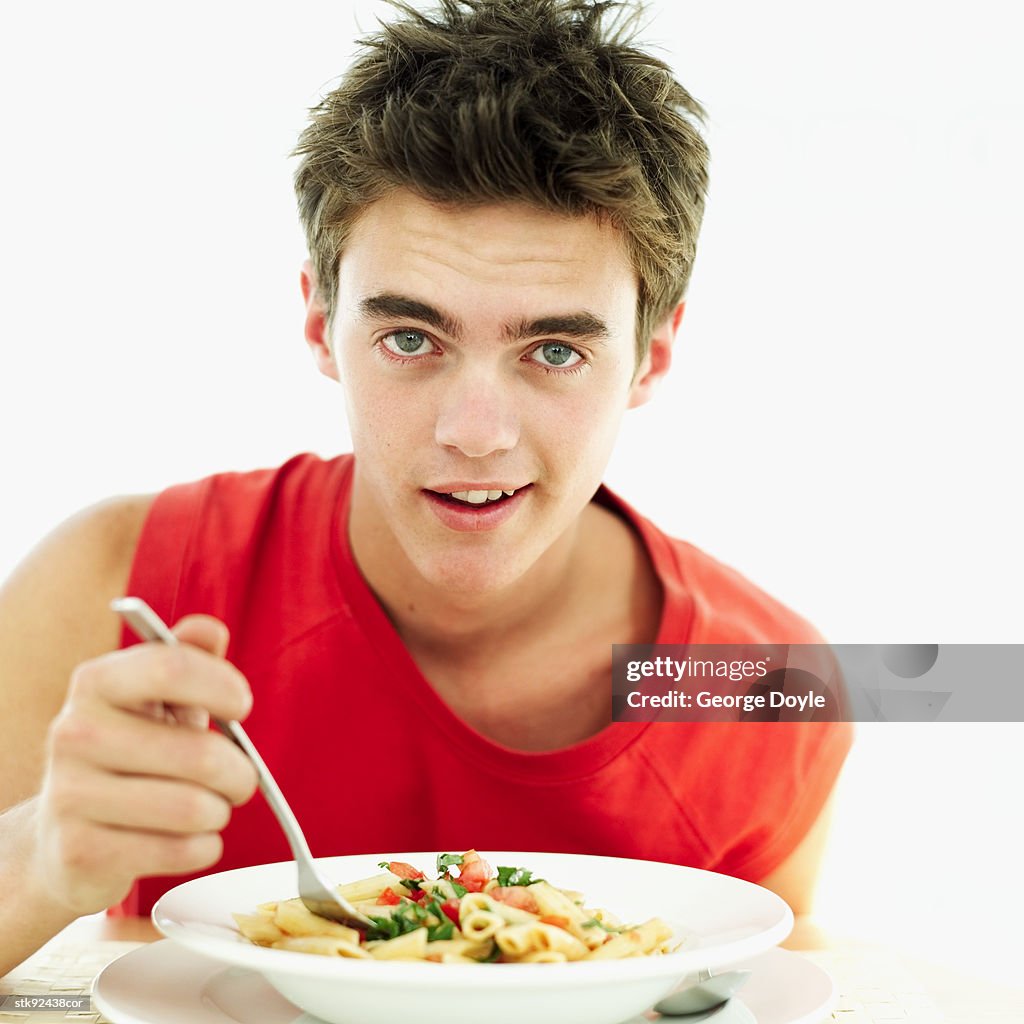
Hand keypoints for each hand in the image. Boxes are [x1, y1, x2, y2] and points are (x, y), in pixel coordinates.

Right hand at [32, 615, 258, 915]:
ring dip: (221, 812)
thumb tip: (211, 631)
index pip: (171, 668)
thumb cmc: (133, 752)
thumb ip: (188, 658)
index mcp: (97, 682)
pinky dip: (204, 847)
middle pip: (200, 755)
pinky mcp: (79, 851)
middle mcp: (74, 732)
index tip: (242, 706)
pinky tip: (190, 839)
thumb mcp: (160, 700)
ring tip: (212, 808)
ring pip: (194, 808)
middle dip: (240, 773)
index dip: (222, 686)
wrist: (65, 833)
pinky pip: (180, 850)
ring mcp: (70, 794)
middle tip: (239, 778)